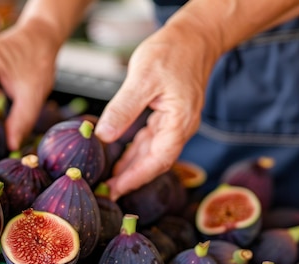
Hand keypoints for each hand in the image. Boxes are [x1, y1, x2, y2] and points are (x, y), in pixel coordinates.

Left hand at [95, 25, 218, 200]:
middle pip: (155, 162)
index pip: (157, 161)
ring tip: (111, 180)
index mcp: (179, 122)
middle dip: (132, 178)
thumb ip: (123, 109)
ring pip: (152, 153)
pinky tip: (122, 157)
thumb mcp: (142, 78)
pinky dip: (136, 151)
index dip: (136, 178)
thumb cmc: (173, 51)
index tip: (115, 190)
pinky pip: (152, 140)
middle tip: (108, 192)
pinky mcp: (169, 116)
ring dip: (133, 167)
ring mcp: (176, 122)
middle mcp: (181, 127)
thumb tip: (104, 136)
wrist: (195, 36)